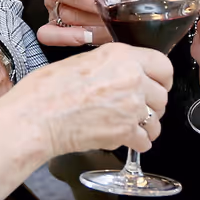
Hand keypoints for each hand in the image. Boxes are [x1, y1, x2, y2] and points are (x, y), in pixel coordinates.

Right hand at [0, 44, 171, 199]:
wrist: (35, 118)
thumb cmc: (46, 90)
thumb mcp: (81, 60)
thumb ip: (111, 64)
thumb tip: (122, 72)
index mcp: (122, 56)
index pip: (164, 66)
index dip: (162, 79)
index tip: (158, 85)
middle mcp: (132, 79)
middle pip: (162, 96)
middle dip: (152, 104)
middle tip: (137, 109)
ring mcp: (131, 107)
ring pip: (156, 121)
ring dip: (146, 125)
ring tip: (129, 126)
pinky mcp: (125, 132)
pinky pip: (144, 141)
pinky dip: (136, 142)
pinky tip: (123, 138)